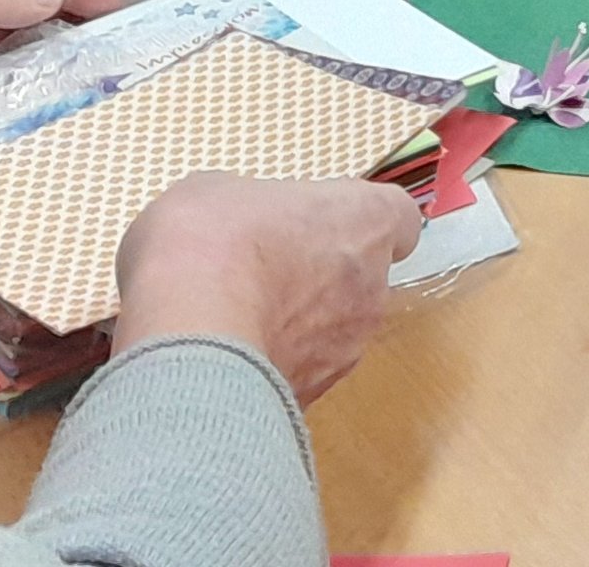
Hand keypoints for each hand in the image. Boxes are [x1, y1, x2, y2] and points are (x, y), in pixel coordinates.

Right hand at [115, 172, 424, 400]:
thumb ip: (250, 205)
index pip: (396, 217)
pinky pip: (296, 372)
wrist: (193, 346)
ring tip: (234, 317)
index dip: (360, 217)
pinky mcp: (312, 398)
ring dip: (293, 323)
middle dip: (317, 273)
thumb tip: (236, 220)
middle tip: (261, 267)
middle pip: (360, 275)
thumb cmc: (215, 247)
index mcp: (364, 221)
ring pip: (330, 330)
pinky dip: (269, 364)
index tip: (322, 218)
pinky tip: (223, 357)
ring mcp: (345, 351)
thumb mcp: (215, 191)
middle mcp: (370, 287)